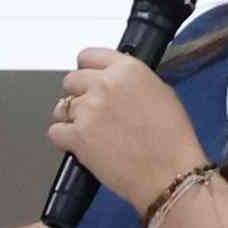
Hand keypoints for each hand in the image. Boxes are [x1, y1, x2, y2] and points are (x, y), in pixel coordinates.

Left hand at [51, 46, 202, 212]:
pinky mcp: (76, 136)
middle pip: (71, 81)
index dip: (87, 69)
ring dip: (71, 117)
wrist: (169, 172)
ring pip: (61, 107)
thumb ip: (130, 82)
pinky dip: (64, 138)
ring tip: (90, 131)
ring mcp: (87, 111)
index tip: (89, 79)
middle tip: (93, 111)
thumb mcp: (160, 93)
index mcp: (127, 70)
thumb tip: (112, 82)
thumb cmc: (172, 137)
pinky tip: (81, 144)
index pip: (89, 56)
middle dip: (79, 94)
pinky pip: (55, 131)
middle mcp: (103, 85)